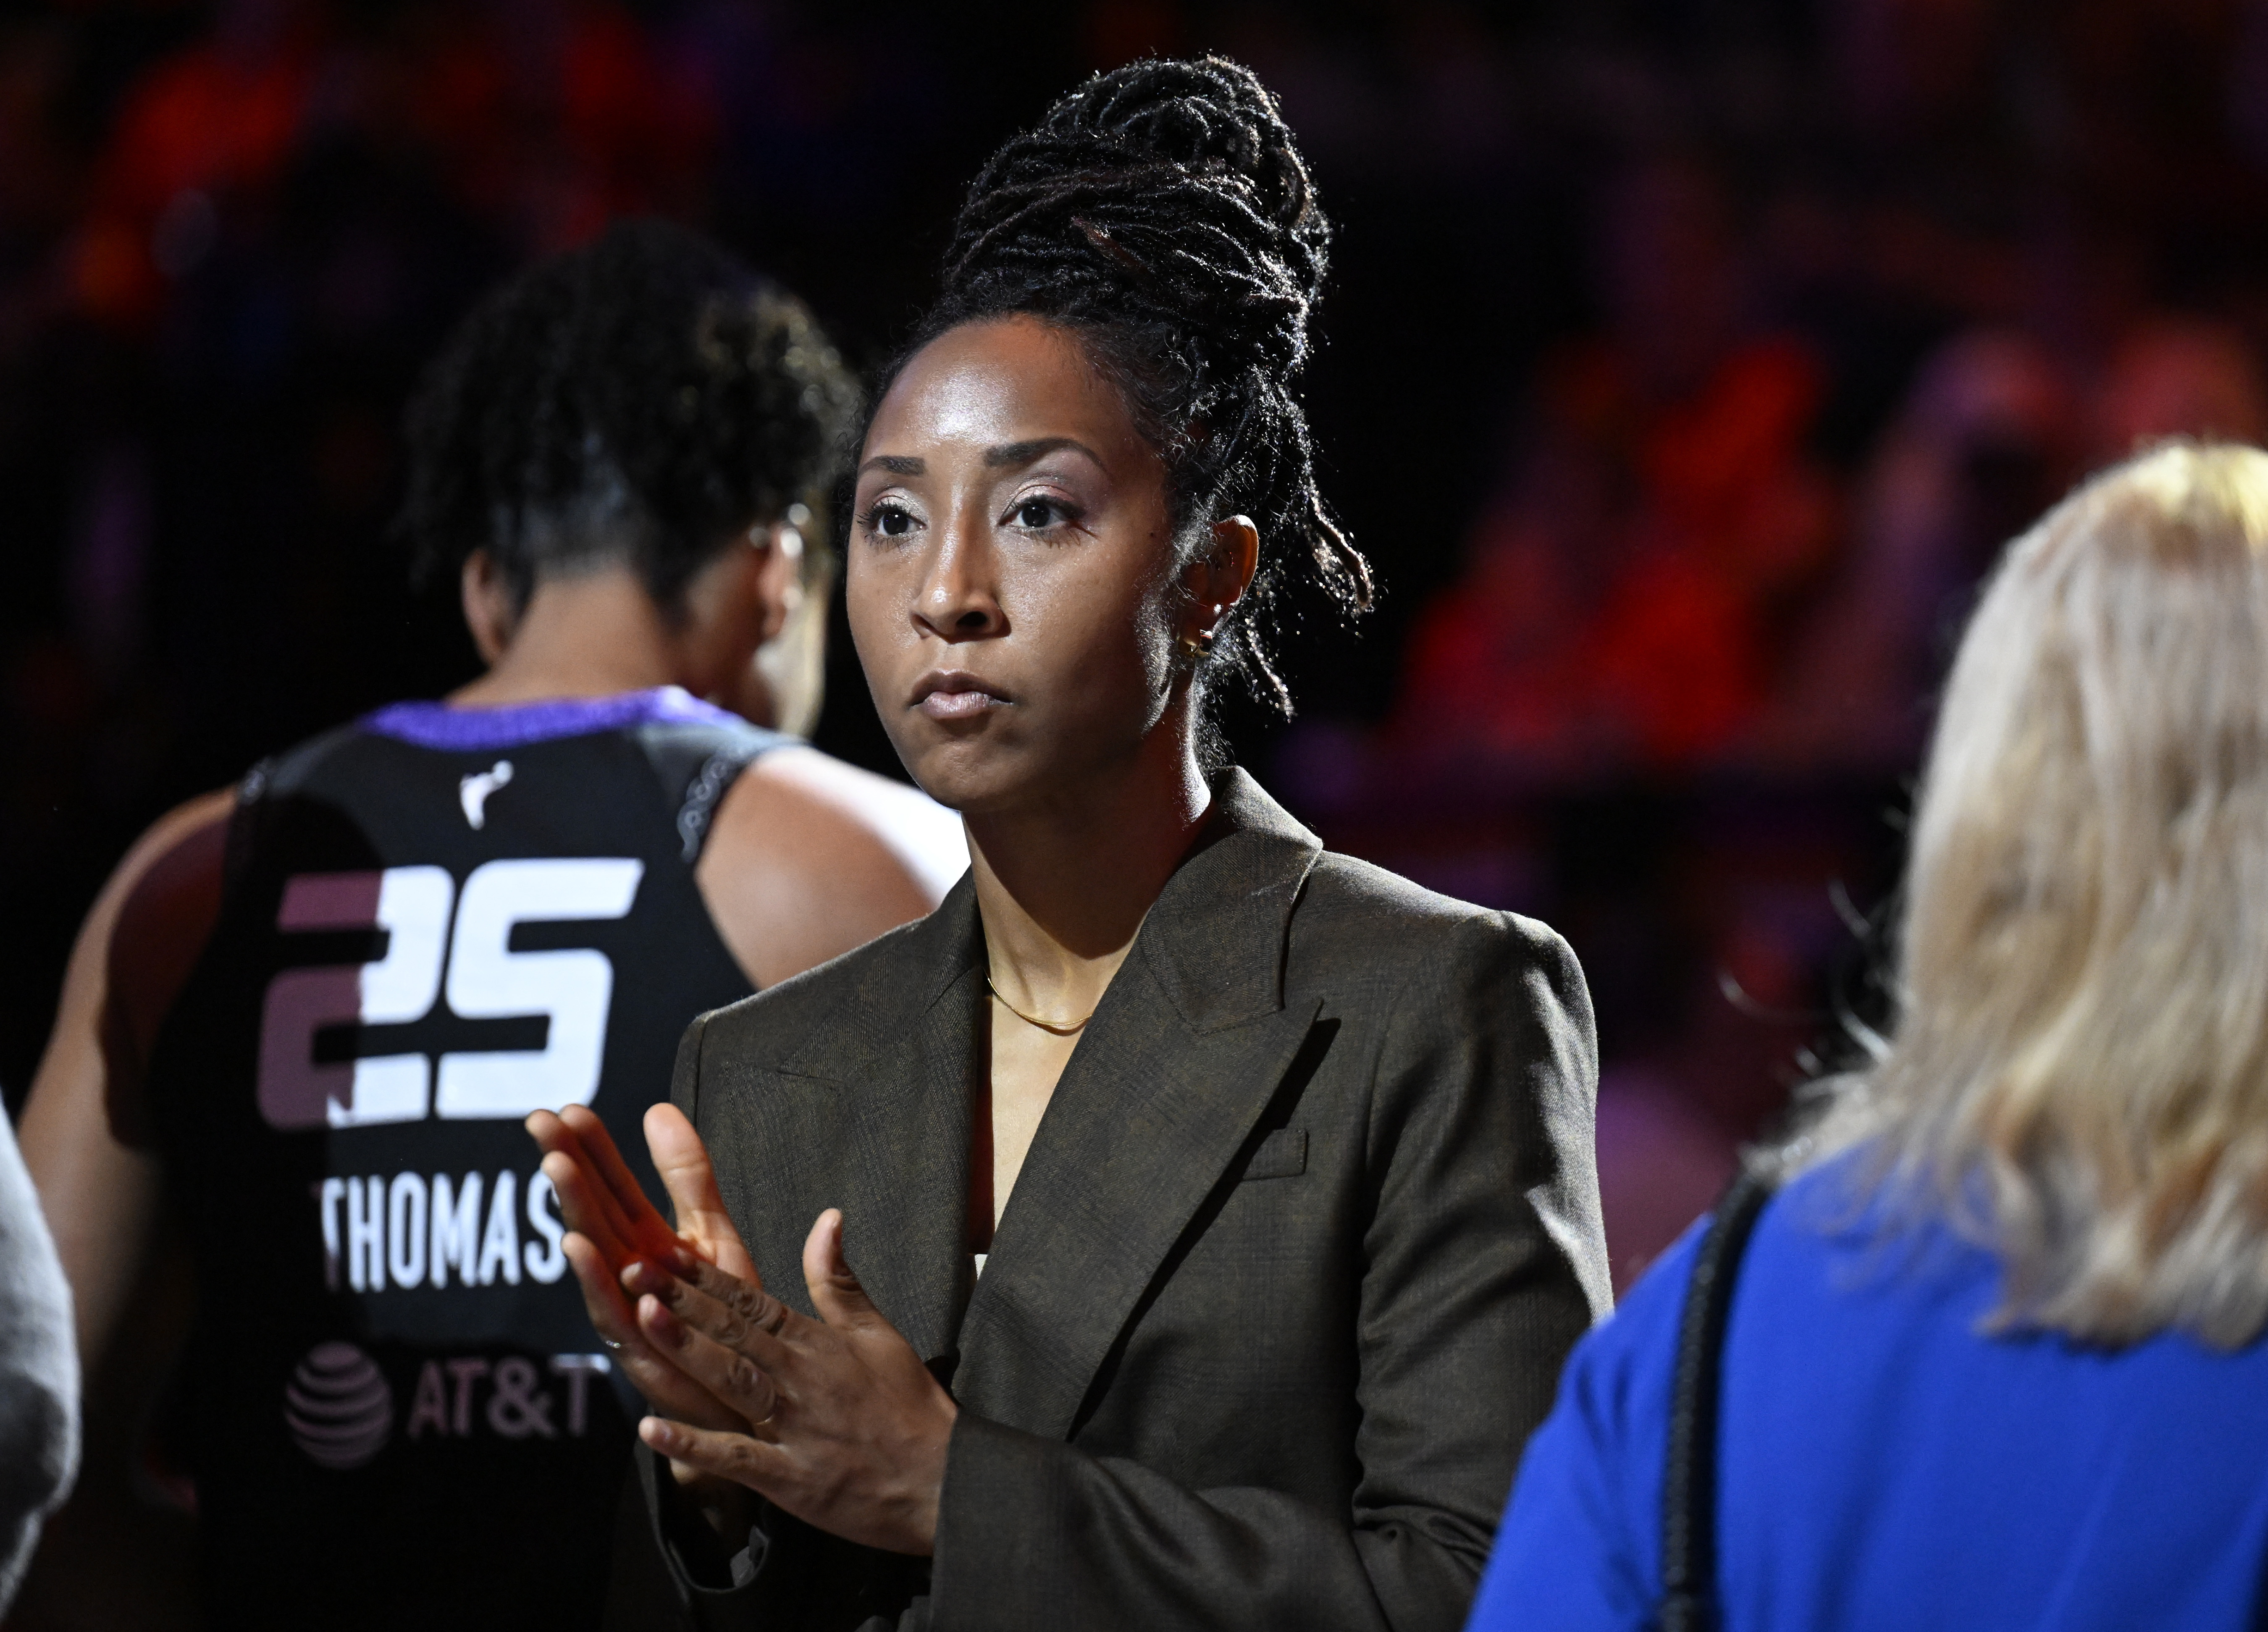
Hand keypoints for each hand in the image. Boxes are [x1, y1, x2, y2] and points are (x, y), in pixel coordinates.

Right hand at [525, 1103, 755, 1434]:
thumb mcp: (711, 1233)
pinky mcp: (642, 1352)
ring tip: (558, 1169)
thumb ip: (686, 1176)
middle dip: (566, 1166)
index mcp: (645, 1242)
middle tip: (539, 1122)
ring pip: (594, 1258)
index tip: (566, 1107)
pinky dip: (597, 1283)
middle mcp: (627, 1274)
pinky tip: (581, 1250)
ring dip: (574, 1214)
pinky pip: (614, 1315)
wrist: (750, 1393)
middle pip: (592, 1212)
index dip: (590, 1147)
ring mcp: (629, 1312)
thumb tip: (658, 1107)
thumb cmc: (726, 1316)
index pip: (611, 1186)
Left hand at [628, 1207, 959, 1556]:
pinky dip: (695, 1445)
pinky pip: (737, 1458)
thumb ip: (840, 1280)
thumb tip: (828, 1217)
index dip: (704, 1276)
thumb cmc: (909, 1404)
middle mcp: (801, 1377)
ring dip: (687, 1350)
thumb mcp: (878, 1333)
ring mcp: (795, 1427)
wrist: (943, 1480)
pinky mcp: (791, 1478)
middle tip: (632, 1269)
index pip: (753, 1301)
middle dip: (680, 1300)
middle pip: (733, 1332)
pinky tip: (652, 1430)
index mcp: (818, 1342)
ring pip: (731, 1381)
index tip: (662, 1250)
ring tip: (642, 1321)